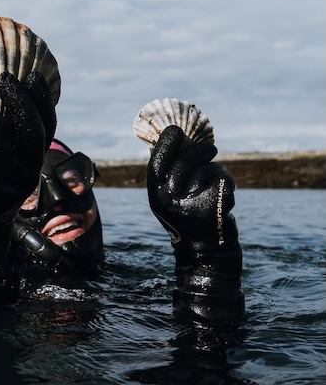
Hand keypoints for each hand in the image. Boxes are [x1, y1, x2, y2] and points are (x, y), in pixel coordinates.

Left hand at [0, 70, 55, 268]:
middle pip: (31, 132)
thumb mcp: (1, 155)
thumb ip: (3, 129)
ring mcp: (9, 185)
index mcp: (36, 159)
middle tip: (2, 77)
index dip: (43, 100)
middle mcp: (29, 172)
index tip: (33, 74)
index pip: (48, 125)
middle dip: (19, 101)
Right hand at [147, 126, 237, 252]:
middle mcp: (170, 200)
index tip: (175, 130)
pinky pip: (225, 180)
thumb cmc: (187, 219)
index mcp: (156, 195)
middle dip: (202, 151)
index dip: (166, 144)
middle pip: (187, 161)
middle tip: (212, 149)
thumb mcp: (169, 199)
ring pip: (210, 170)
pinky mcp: (216, 206)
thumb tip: (174, 137)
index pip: (157, 162)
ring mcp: (193, 204)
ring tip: (214, 187)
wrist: (205, 254)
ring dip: (217, 172)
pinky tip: (223, 199)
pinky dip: (228, 185)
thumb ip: (168, 174)